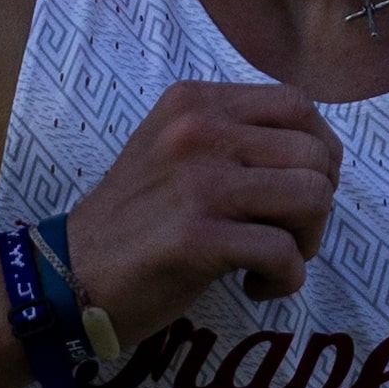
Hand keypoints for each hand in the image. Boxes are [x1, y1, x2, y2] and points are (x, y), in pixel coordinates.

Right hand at [65, 81, 342, 341]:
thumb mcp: (175, 149)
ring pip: (313, 197)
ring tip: (272, 261)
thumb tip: (317, 152)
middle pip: (315, 154)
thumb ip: (234, 136)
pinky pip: (284, 253)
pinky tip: (254, 286)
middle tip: (285, 236)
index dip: (320, 151)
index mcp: (195, 101)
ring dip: (307, 241)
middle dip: (317, 205)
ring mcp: (197, 181)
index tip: (299, 190)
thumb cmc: (134, 220)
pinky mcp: (196, 236)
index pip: (297, 105)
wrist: (68, 274)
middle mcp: (198, 129)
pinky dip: (286, 280)